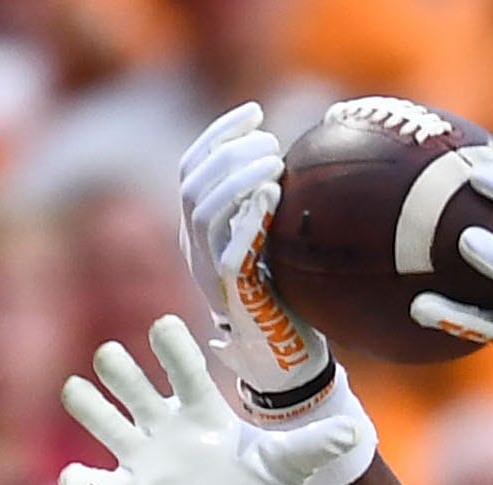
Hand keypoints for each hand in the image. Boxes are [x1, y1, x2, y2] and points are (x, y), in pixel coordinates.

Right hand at [59, 316, 376, 484]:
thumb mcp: (289, 467)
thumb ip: (315, 444)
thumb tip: (355, 431)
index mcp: (202, 412)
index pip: (183, 369)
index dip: (171, 347)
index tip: (162, 327)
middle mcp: (167, 426)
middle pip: (131, 383)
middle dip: (120, 370)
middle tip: (114, 361)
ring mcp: (145, 457)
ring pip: (104, 419)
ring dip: (89, 405)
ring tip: (78, 392)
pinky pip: (99, 481)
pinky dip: (81, 480)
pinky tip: (73, 480)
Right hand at [174, 100, 335, 408]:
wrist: (290, 364)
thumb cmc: (290, 301)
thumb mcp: (279, 244)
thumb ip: (275, 207)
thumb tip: (301, 159)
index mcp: (200, 234)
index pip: (192, 170)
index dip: (217, 135)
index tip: (254, 111)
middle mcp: (196, 251)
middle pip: (193, 184)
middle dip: (228, 151)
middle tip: (270, 140)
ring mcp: (211, 275)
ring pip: (204, 211)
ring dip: (238, 177)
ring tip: (274, 161)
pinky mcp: (236, 298)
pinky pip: (231, 253)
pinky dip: (250, 219)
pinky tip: (274, 195)